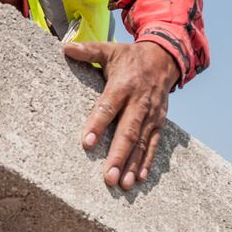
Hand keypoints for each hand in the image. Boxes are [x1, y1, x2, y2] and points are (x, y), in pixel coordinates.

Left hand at [62, 41, 179, 188]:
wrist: (165, 57)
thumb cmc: (130, 57)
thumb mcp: (110, 50)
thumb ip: (89, 51)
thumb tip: (65, 47)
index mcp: (124, 85)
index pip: (108, 106)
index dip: (98, 124)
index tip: (87, 143)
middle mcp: (139, 102)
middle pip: (128, 131)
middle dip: (119, 156)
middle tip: (108, 177)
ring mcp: (152, 114)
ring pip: (142, 143)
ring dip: (133, 164)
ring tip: (123, 184)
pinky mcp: (160, 122)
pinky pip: (154, 144)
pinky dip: (148, 162)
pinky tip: (140, 178)